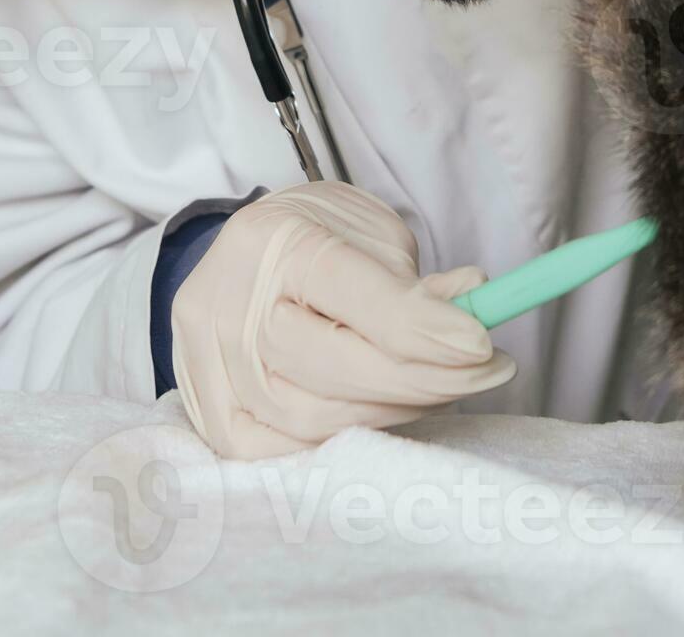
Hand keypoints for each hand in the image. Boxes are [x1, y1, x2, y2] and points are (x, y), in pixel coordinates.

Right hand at [170, 183, 514, 459]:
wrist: (247, 253)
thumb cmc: (318, 239)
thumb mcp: (375, 236)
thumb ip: (417, 284)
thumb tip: (473, 316)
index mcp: (277, 240)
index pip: (358, 297)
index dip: (426, 330)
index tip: (484, 346)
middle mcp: (229, 298)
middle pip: (331, 365)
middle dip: (422, 381)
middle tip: (483, 373)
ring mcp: (204, 355)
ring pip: (308, 417)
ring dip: (390, 412)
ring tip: (437, 390)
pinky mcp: (200, 402)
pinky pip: (272, 447)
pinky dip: (333, 441)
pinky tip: (377, 414)